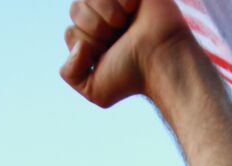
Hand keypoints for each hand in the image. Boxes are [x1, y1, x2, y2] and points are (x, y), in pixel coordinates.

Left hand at [60, 0, 197, 108]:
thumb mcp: (95, 90)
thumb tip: (77, 44)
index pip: (71, 32)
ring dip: (105, 11)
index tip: (108, 53)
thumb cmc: (134, 77)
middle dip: (93, 27)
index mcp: (96, 42)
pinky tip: (133, 8)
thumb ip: (70, 74)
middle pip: (76, 9)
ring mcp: (119, 4)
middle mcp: (106, 21)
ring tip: (124, 22)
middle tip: (117, 37)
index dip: (86, 43)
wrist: (161, 59)